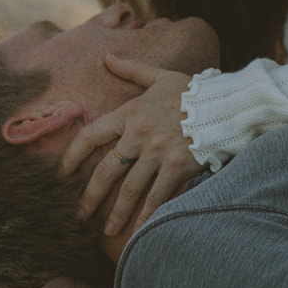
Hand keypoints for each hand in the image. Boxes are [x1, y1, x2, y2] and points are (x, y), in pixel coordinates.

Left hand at [61, 59, 201, 236]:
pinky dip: (147, 214)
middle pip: (106, 171)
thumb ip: (131, 69)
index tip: (64, 173)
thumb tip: (107, 57)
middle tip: (81, 215)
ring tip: (108, 230)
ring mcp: (157, 153)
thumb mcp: (160, 77)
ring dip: (117, 213)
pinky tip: (139, 229)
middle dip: (91, 196)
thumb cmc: (192, 91)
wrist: (223, 105)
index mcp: (130, 113)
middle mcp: (139, 135)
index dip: (73, 155)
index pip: (92, 135)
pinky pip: (158, 196)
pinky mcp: (177, 167)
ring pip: (130, 189)